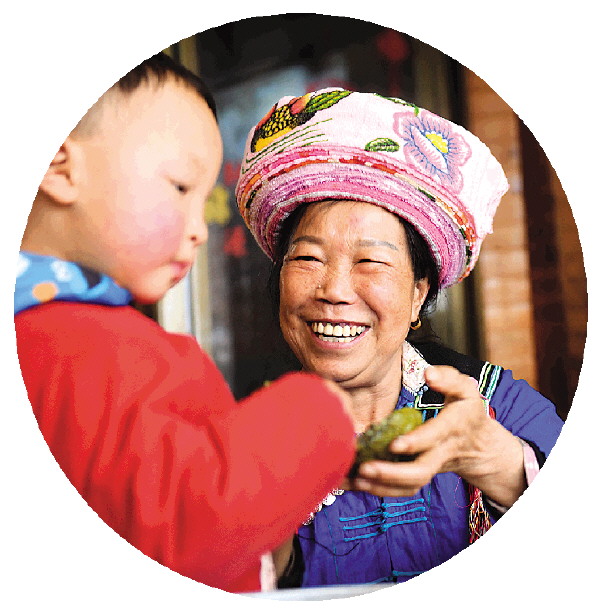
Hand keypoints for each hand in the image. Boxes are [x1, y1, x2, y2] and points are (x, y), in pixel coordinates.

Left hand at [344, 366, 525, 507]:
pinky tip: (355, 484)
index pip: (434, 437)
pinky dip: (379, 491)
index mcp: (452, 428)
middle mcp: (441, 453)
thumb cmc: (466, 410)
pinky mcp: (419, 476)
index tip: (394, 444)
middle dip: (392, 474)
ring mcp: (430, 468)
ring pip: (410, 486)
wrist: (477, 444)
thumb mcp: (465, 389)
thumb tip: (429, 374)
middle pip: (420, 472)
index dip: (416, 442)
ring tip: (354, 480)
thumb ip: (448, 378)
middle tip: (365, 469)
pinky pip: (401, 490)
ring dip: (381, 487)